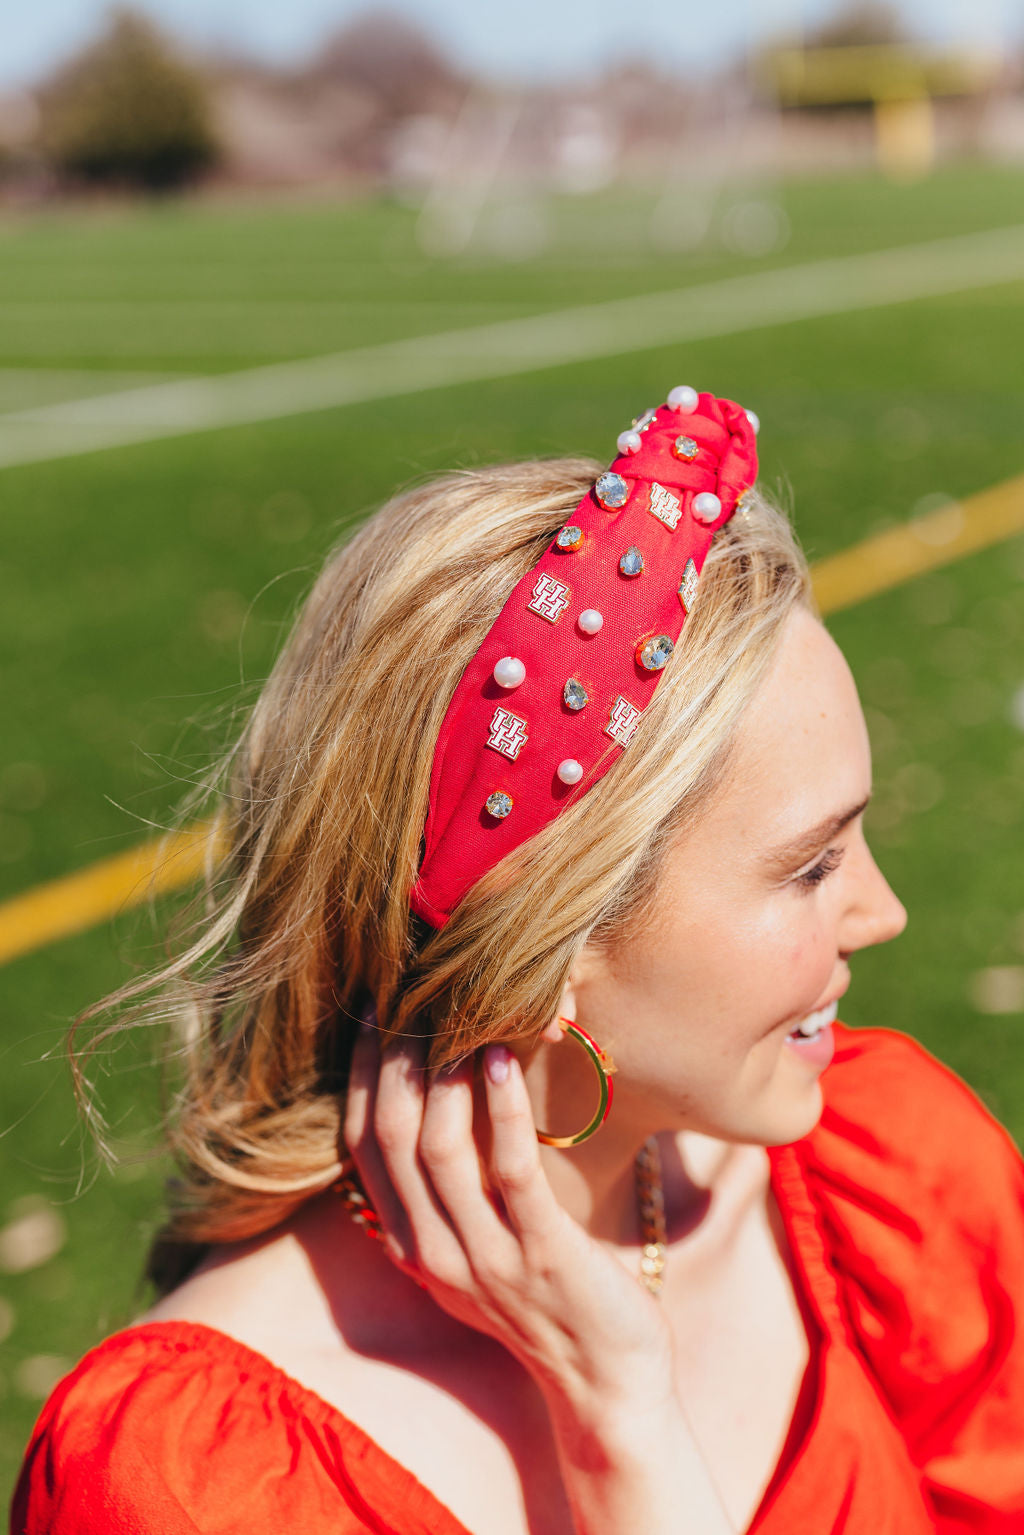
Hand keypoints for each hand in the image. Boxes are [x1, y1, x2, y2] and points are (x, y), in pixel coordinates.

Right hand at [344, 1017, 737, 1533]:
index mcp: (414, 1246)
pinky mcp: (543, 1256)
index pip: (364, 1147)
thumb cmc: (549, 1303)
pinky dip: (501, 1111)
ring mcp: (487, 1259)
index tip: (370, 1013)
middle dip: (391, 1061)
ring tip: (454, 1015)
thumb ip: (447, 1198)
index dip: (360, 1076)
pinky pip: (512, 1172)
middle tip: (404, 995)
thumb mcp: (478, 1253)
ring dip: (443, 1076)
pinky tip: (502, 1059)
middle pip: (392, 1141)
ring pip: (440, 1152)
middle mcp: (436, 1254)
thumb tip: (435, 1112)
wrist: (608, 1390)